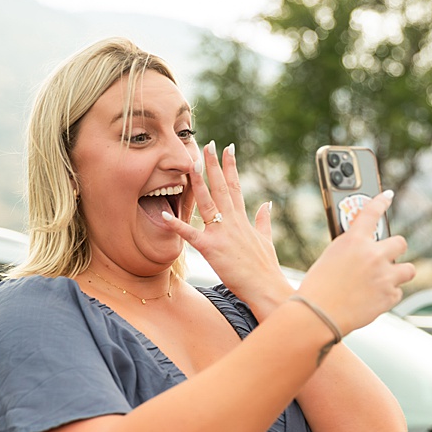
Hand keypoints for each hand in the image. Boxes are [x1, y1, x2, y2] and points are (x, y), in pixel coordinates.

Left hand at [161, 141, 285, 305]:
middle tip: (208, 144)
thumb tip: (267, 204)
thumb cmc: (265, 268)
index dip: (231, 166)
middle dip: (214, 165)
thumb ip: (264, 220)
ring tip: (191, 163)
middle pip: (222, 187)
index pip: (236, 186)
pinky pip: (190, 234)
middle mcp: (232, 221)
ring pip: (208, 202)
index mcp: (242, 219)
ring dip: (198, 183)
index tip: (228, 148)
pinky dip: (177, 225)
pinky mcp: (211, 248)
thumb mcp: (267, 239)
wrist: (266, 287)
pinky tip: (164, 214)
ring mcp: (221, 233)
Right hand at [297, 191, 415, 335]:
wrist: (318, 315)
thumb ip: (351, 250)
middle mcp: (374, 255)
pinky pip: (398, 292)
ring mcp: (385, 276)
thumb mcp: (330, 257)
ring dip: (399, 273)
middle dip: (395, 249)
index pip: (371, 212)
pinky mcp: (389, 296)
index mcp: (354, 240)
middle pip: (400, 243)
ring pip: (409, 269)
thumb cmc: (318, 288)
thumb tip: (364, 249)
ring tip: (386, 279)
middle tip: (387, 256)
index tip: (387, 196)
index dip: (381, 201)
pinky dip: (389, 295)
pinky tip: (374, 298)